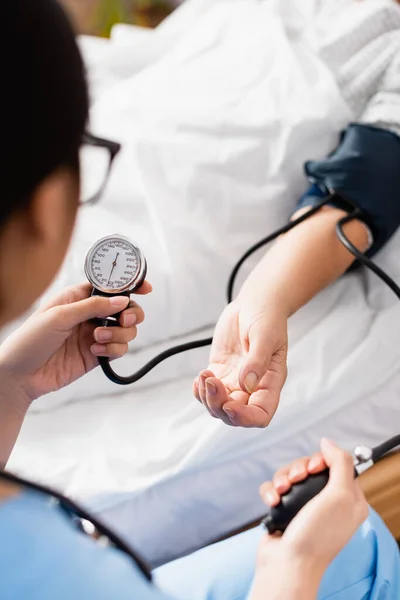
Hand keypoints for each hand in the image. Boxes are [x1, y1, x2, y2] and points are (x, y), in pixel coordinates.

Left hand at [0, 282, 151, 401]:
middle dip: (130, 314)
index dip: (129, 286)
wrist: (20, 376)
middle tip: (123, 320)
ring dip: (119, 334)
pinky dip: (113, 349)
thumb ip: (92, 307)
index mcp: (78, 297)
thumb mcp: (58, 316)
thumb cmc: (30, 340)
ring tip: (97, 338)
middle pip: (125, 309)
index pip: (110, 287)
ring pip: (126, 330)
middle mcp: (90, 314)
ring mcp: (95, 334)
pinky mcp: (97, 354)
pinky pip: (119, 349)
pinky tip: (95, 350)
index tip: (146, 289)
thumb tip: (122, 301)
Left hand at [193, 298, 287, 426]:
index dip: (245, 418)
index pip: (261, 415)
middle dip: (219, 405)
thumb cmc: (267, 318)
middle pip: (235, 414)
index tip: (229, 405)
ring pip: (218, 406)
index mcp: (270, 382)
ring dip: (207, 397)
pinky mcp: (221, 371)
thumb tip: (247, 385)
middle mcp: (253, 387)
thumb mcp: (265, 336)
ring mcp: (235, 381)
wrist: (255, 303)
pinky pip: (207, 391)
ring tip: (204, 374)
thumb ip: (257, 361)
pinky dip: (200, 390)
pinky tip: (201, 376)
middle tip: (212, 381)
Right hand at [257, 439, 368, 574]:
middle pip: (310, 466)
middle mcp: (328, 502)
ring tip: (281, 492)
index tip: (314, 469)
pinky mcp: (285, 509)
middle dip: (298, 470)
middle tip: (296, 481)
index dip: (322, 460)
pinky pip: (275, 488)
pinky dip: (271, 491)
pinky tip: (273, 501)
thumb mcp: (339, 496)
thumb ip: (340, 464)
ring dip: (282, 479)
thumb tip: (328, 442)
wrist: (287, 565)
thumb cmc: (317, 537)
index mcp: (349, 500)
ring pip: (290, 475)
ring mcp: (305, 506)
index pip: (337, 464)